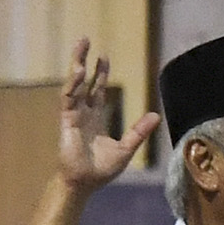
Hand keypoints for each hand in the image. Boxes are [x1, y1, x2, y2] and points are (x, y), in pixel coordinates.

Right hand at [56, 39, 160, 191]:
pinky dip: (73, 85)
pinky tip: (78, 71)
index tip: (103, 57)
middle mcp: (83, 113)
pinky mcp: (67, 121)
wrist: (84, 184)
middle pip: (82, 81)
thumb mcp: (126, 148)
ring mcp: (74, 115)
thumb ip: (138, 131)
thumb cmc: (101, 170)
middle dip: (83, 61)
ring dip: (76, 66)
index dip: (99, 73)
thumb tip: (156, 115)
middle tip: (85, 40)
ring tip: (81, 48)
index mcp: (95, 117)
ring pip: (73, 85)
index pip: (97, 89)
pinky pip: (69, 99)